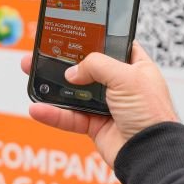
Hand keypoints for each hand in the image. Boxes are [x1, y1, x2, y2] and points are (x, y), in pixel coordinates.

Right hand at [21, 41, 178, 166]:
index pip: (115, 46)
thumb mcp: (126, 76)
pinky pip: (70, 117)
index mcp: (136, 67)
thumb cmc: (151, 113)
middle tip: (44, 53)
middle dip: (64, 62)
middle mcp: (121, 85)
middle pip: (87, 69)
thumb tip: (72, 72)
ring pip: (74, 93)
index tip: (76, 31)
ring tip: (32, 76)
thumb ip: (96, 65)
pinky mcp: (95, 126)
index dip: (97, 39)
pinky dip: (53, 113)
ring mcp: (107, 106)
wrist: (150, 153)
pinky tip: (38, 108)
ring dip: (53, 87)